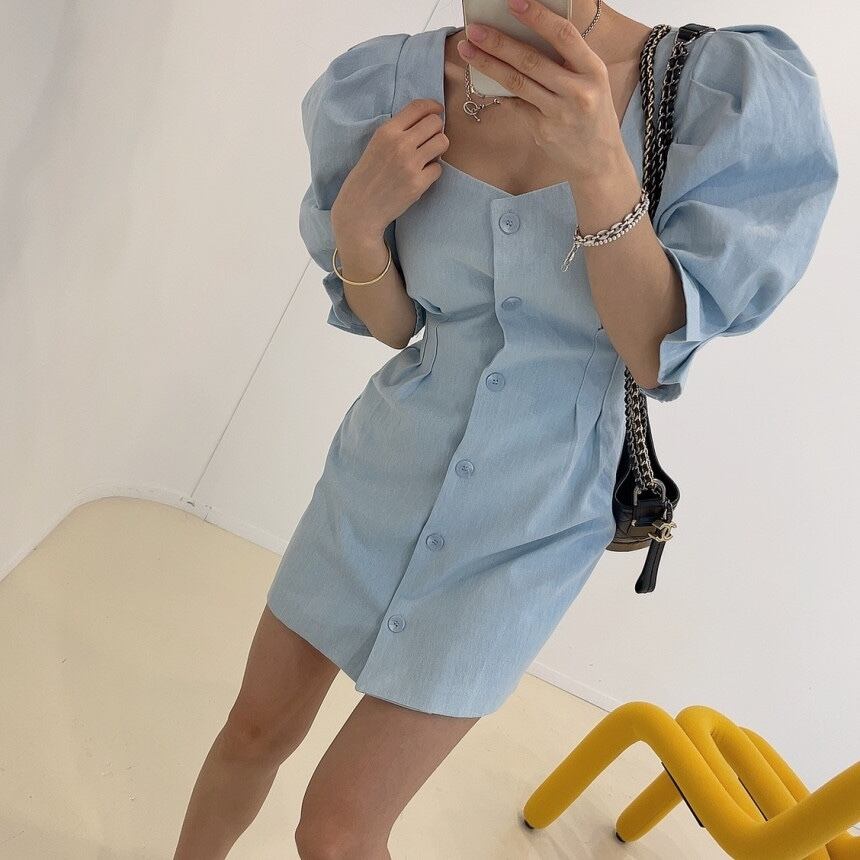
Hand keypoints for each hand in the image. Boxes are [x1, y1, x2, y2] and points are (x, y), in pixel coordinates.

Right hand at [332, 99, 448, 242]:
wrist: (360, 209)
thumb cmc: (367, 177)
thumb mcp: (375, 145)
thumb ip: (397, 132)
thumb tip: (426, 120)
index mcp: (386, 132)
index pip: (418, 107)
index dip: (432, 106)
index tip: (437, 111)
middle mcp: (399, 144)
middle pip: (435, 122)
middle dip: (436, 130)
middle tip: (429, 141)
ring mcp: (410, 164)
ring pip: (442, 142)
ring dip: (438, 149)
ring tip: (427, 158)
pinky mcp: (418, 184)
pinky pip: (438, 169)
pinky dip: (432, 172)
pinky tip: (420, 177)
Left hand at [457, 0, 627, 181]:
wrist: (599, 159)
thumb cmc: (593, 114)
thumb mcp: (591, 81)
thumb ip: (567, 60)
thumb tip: (526, 35)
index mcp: (593, 70)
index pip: (563, 36)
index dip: (537, 16)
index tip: (513, 3)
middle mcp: (577, 91)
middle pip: (531, 61)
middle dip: (498, 42)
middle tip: (474, 29)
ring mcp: (558, 113)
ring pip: (517, 83)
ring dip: (488, 65)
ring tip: (468, 50)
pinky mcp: (542, 131)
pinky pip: (516, 105)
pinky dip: (500, 92)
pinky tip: (485, 81)